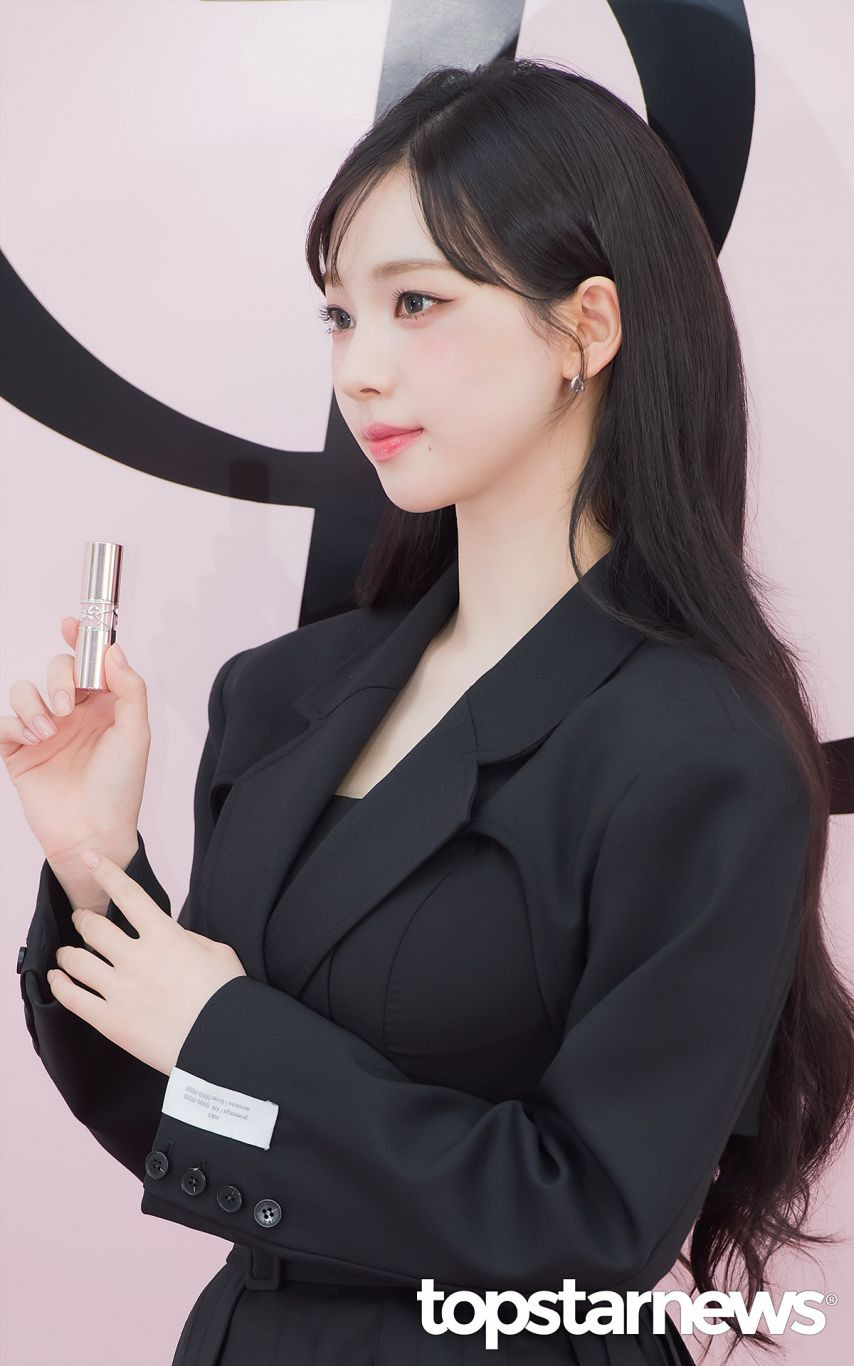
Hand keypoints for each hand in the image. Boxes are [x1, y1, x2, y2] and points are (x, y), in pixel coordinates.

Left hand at [47, 850, 246, 1076]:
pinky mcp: (110, 1020)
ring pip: (76, 960)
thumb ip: (186, 939)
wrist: (223, 1042)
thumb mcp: (216, 952)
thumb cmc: (227, 996)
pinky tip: (57, 979)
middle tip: (81, 920)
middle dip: (82, 919)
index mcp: (164, 935)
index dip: (105, 872)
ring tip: (68, 954)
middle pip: (93, 927)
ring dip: (68, 953)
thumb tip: (170, 937)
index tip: (90, 858)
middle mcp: (136, 957)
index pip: (127, 894)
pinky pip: (72, 997)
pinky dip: (59, 984)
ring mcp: (120, 989)